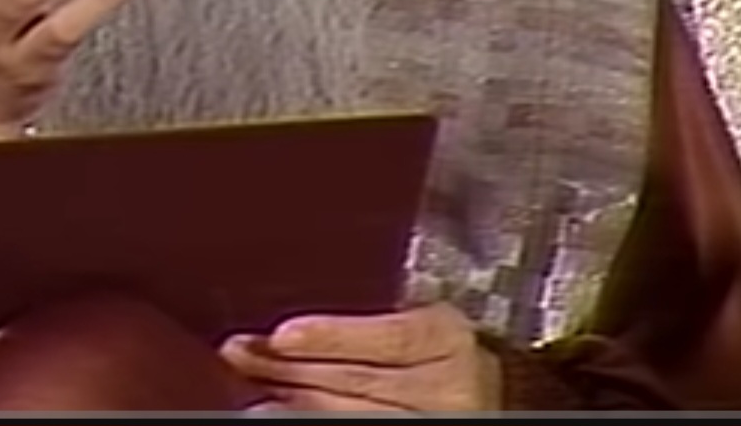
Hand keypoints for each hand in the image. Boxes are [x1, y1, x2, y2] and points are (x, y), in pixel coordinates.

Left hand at [220, 303, 501, 412]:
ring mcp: (432, 418)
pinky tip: (279, 410)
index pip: (388, 339)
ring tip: (250, 386)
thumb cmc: (446, 352)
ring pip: (349, 410)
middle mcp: (448, 385)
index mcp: (446, 336)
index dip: (333, 337)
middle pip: (357, 377)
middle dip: (290, 365)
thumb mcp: (419, 323)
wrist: (499, 394)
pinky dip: (310, 416)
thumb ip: (372, 324)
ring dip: (290, 396)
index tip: (282, 335)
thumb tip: (291, 325)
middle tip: (241, 352)